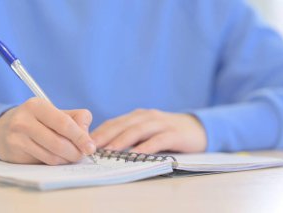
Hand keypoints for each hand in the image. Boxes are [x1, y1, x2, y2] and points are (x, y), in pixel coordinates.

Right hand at [0, 97, 95, 164]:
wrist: (3, 129)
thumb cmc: (36, 120)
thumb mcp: (54, 112)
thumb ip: (76, 118)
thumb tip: (87, 136)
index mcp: (37, 105)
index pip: (64, 123)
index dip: (80, 137)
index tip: (90, 147)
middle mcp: (24, 120)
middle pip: (59, 143)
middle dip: (75, 152)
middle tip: (82, 155)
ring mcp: (17, 138)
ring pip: (52, 156)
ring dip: (66, 159)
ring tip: (70, 156)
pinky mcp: (15, 153)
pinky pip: (43, 162)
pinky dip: (56, 162)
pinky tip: (57, 157)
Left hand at [91, 109, 206, 153]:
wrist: (198, 128)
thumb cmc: (167, 132)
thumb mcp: (147, 131)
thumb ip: (130, 135)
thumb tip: (105, 149)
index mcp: (137, 116)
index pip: (114, 123)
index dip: (99, 132)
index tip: (84, 142)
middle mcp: (146, 116)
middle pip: (122, 125)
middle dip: (105, 135)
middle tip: (91, 146)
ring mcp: (161, 124)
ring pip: (138, 130)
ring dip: (122, 140)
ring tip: (110, 150)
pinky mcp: (174, 133)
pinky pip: (158, 140)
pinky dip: (147, 146)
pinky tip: (137, 153)